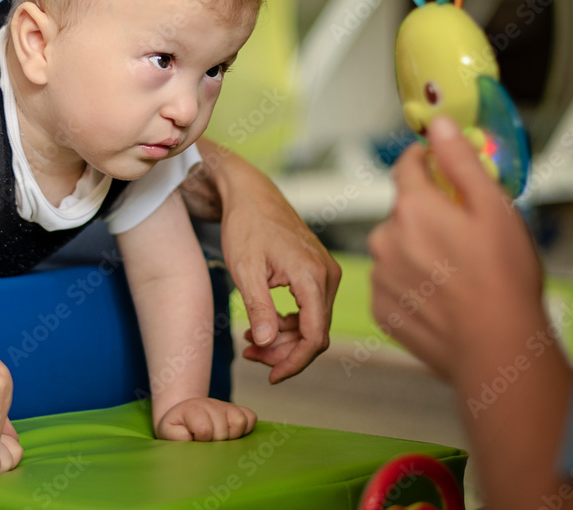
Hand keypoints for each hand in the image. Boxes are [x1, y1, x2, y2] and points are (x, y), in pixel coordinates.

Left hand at [155, 397, 256, 441]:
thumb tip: (190, 437)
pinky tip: (231, 434)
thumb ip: (175, 435)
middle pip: (223, 430)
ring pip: (240, 422)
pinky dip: (245, 429)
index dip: (201, 440)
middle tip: (206, 442)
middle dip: (215, 442)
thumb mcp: (167, 431)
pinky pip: (251, 418)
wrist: (184, 415)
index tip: (195, 440)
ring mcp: (226, 406)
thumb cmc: (177, 427)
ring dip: (231, 436)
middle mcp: (211, 404)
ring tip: (220, 440)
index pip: (205, 429)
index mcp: (193, 409)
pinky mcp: (238, 409)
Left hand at [214, 153, 340, 382]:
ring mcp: (326, 273)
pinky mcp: (318, 272)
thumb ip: (259, 308)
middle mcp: (327, 276)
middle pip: (315, 334)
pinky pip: (311, 309)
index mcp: (312, 276)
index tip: (271, 378)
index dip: (294, 363)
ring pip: (313, 324)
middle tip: (249, 355)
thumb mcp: (245, 269)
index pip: (314, 337)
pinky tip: (263, 325)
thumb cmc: (246, 226)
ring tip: (249, 341)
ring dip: (284, 339)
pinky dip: (289, 323)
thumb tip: (265, 344)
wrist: (252, 195)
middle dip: (283, 352)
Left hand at [367, 117, 542, 380]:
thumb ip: (460, 160)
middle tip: (462, 238)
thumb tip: (438, 126)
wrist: (494, 348)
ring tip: (455, 275)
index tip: (432, 162)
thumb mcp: (493, 207)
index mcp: (413, 207)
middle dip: (426, 217)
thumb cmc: (502, 279)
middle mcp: (385, 237)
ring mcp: (380, 276)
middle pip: (402, 212)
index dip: (422, 160)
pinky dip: (411, 287)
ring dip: (417, 253)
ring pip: (395, 250)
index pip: (405, 167)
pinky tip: (440, 298)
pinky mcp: (381, 308)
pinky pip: (392, 285)